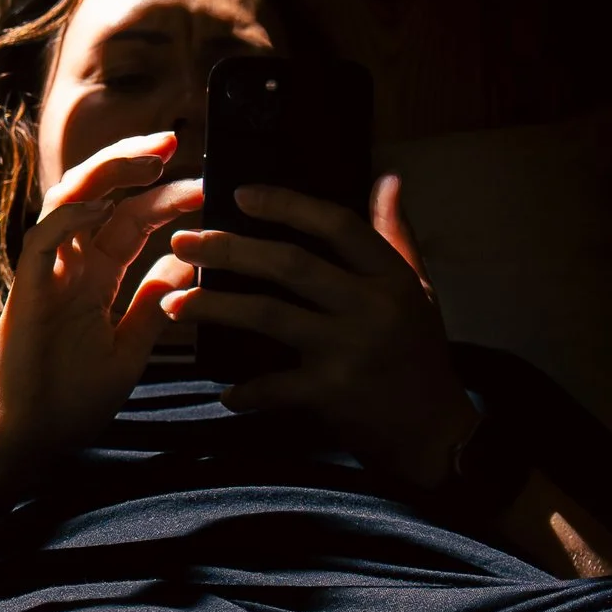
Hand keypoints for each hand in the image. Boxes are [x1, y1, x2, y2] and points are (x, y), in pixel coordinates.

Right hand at [0, 132, 202, 509]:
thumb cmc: (68, 401)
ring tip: (151, 154)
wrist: (24, 441)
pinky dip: (69, 216)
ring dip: (108, 172)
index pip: (131, 220)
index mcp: (93, 278)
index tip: (207, 184)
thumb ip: (153, 304)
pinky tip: (103, 205)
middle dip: (136, 162)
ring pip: (68, 199)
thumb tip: (190, 261)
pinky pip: (42, 238)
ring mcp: (45, 274)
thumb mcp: (129, 349)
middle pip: (102, 195)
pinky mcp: (26, 291)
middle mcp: (69, 266)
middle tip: (177, 140)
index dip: (165, 197)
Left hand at [162, 172, 477, 490]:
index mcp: (389, 277)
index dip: (288, 204)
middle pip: (290, 265)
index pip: (337, 224)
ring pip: (269, 316)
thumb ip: (396, 235)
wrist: (437, 432)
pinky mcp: (334, 393)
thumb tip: (386, 178)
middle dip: (230, 250)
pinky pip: (275, 386)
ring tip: (173, 304)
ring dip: (215, 308)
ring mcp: (351, 350)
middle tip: (183, 243)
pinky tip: (224, 391)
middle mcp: (371, 307)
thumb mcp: (418, 290)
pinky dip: (247, 391)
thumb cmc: (420, 354)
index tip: (240, 194)